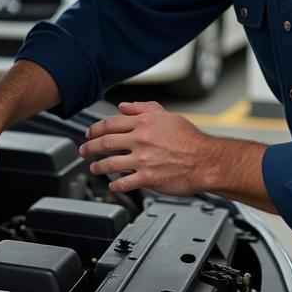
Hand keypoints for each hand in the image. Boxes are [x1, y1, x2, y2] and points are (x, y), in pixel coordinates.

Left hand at [79, 100, 210, 195]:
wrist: (207, 161)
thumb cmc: (192, 140)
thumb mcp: (168, 116)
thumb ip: (144, 109)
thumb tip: (125, 106)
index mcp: (145, 123)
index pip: (111, 123)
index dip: (95, 129)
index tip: (90, 133)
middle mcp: (141, 139)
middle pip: (105, 142)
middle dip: (90, 147)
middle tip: (84, 150)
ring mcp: (143, 159)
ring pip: (110, 163)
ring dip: (98, 166)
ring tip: (94, 168)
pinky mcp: (148, 177)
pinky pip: (124, 183)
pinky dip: (115, 185)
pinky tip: (112, 185)